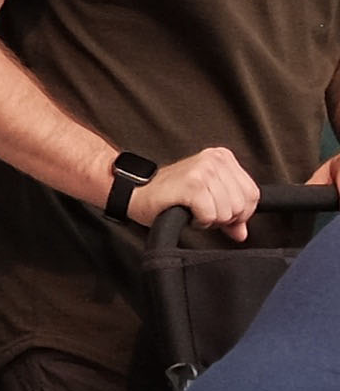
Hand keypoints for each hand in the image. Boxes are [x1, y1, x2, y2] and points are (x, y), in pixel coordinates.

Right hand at [134, 146, 262, 238]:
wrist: (136, 194)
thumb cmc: (171, 195)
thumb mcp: (207, 199)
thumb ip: (231, 215)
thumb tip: (242, 233)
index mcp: (223, 157)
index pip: (253, 194)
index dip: (239, 212)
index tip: (218, 211)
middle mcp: (214, 159)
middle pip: (242, 204)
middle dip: (224, 217)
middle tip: (202, 211)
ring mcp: (203, 170)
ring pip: (228, 211)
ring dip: (210, 219)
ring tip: (193, 210)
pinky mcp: (192, 184)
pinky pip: (210, 215)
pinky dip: (199, 221)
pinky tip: (188, 212)